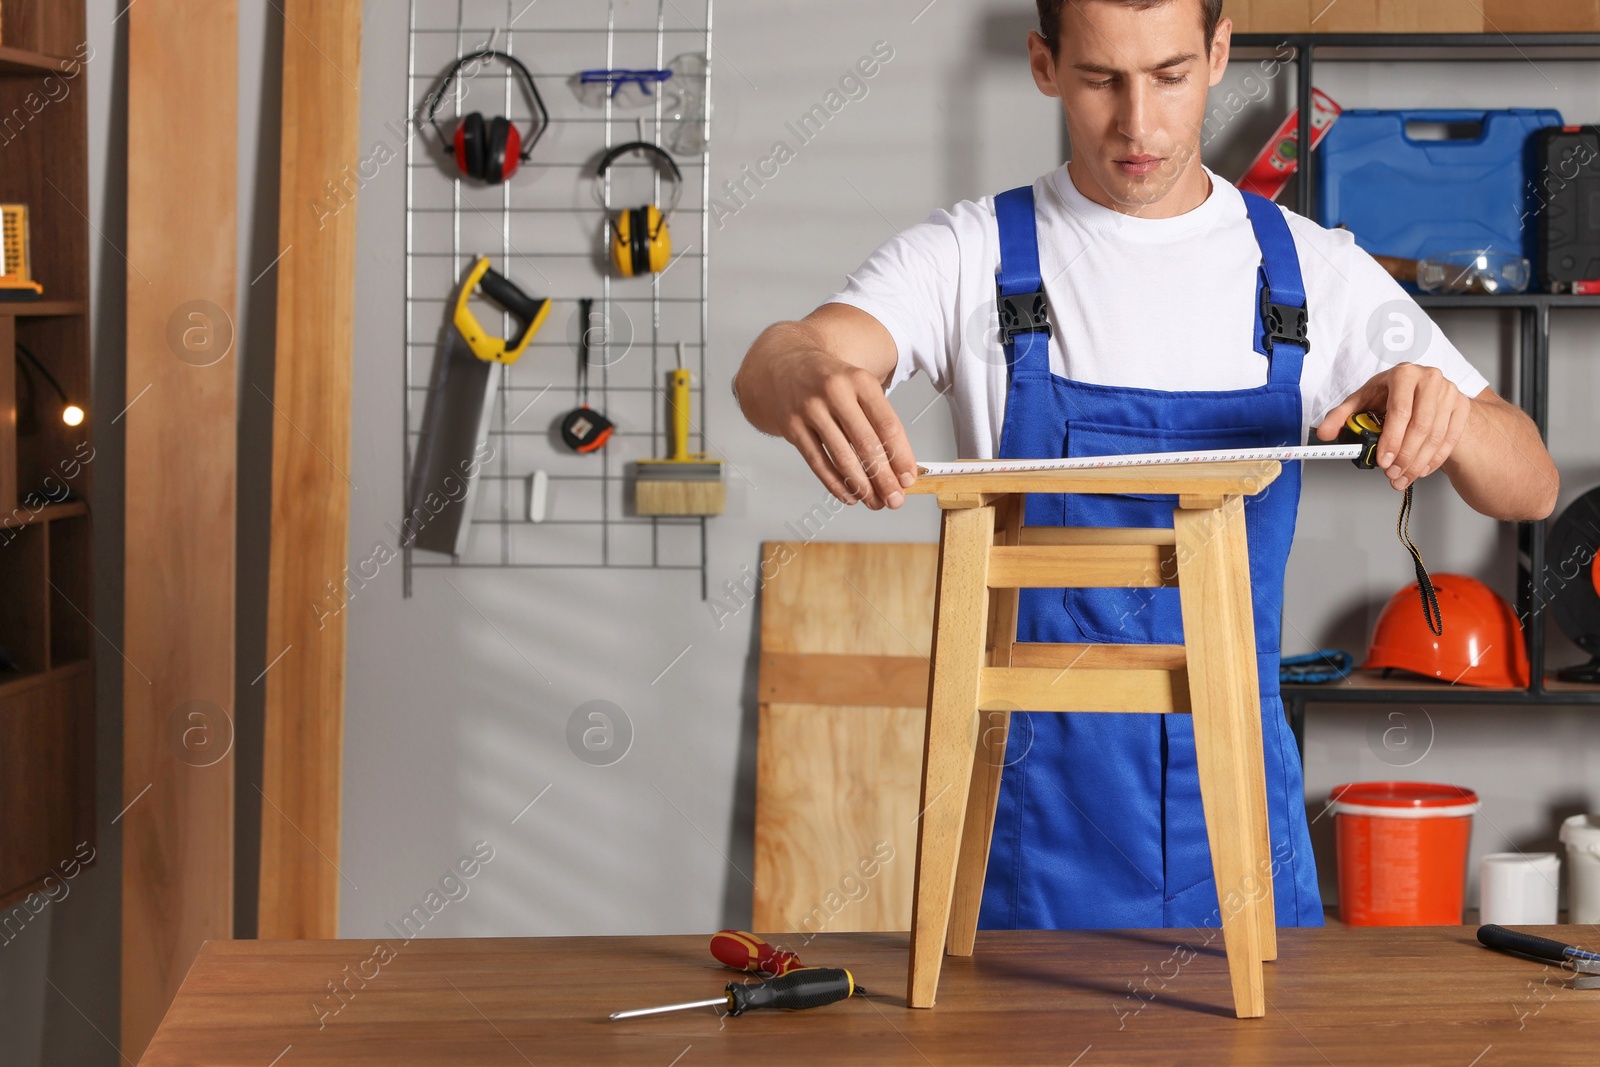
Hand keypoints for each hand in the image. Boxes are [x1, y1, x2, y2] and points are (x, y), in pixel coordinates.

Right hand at [766, 348, 915, 508]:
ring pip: (842, 458)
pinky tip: (849, 495)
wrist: (785, 365)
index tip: (908, 478)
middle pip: (866, 445)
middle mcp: (835, 393)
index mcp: (860, 381)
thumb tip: (898, 466)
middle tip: (895, 499)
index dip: (901, 457)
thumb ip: (879, 420)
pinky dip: (836, 484)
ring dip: (862, 486)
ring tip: (874, 502)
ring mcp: (811, 410)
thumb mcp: (860, 386)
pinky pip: (818, 463)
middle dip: (884, 478)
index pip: (887, 425)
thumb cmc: (831, 380)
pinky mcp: (793, 427)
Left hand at [1315, 363, 1472, 490]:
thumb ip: (1341, 416)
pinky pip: (1450, 439)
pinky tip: (1421, 469)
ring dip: (1418, 462)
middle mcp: (1429, 380)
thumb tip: (1324, 433)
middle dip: (1405, 456)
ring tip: (1403, 477)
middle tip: (1392, 473)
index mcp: (1403, 374)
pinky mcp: (1461, 406)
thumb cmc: (1389, 394)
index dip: (1391, 440)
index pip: (1400, 411)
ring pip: (1436, 435)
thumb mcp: (1363, 400)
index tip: (1383, 461)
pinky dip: (1435, 459)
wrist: (1423, 389)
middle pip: (1420, 426)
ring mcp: (1449, 393)